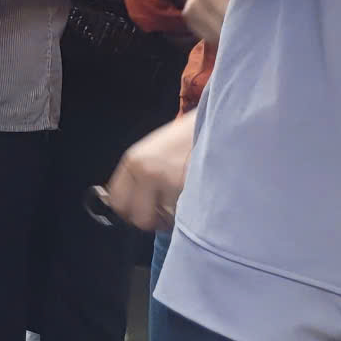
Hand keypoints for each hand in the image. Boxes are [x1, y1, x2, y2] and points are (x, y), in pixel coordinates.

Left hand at [97, 112, 195, 232]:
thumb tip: (133, 204)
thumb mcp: (155, 150)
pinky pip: (191, 216)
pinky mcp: (197, 191)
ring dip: (180, 216)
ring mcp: (172, 183)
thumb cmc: (190, 136)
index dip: (130, 211)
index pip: (118, 202)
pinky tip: (202, 197)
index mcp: (134, 161)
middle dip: (155, 221)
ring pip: (170, 219)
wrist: (222, 119)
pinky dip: (197, 213)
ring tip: (190, 198)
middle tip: (167, 214)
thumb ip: (140, 175)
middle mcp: (148, 173)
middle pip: (142, 219)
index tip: (141, 212)